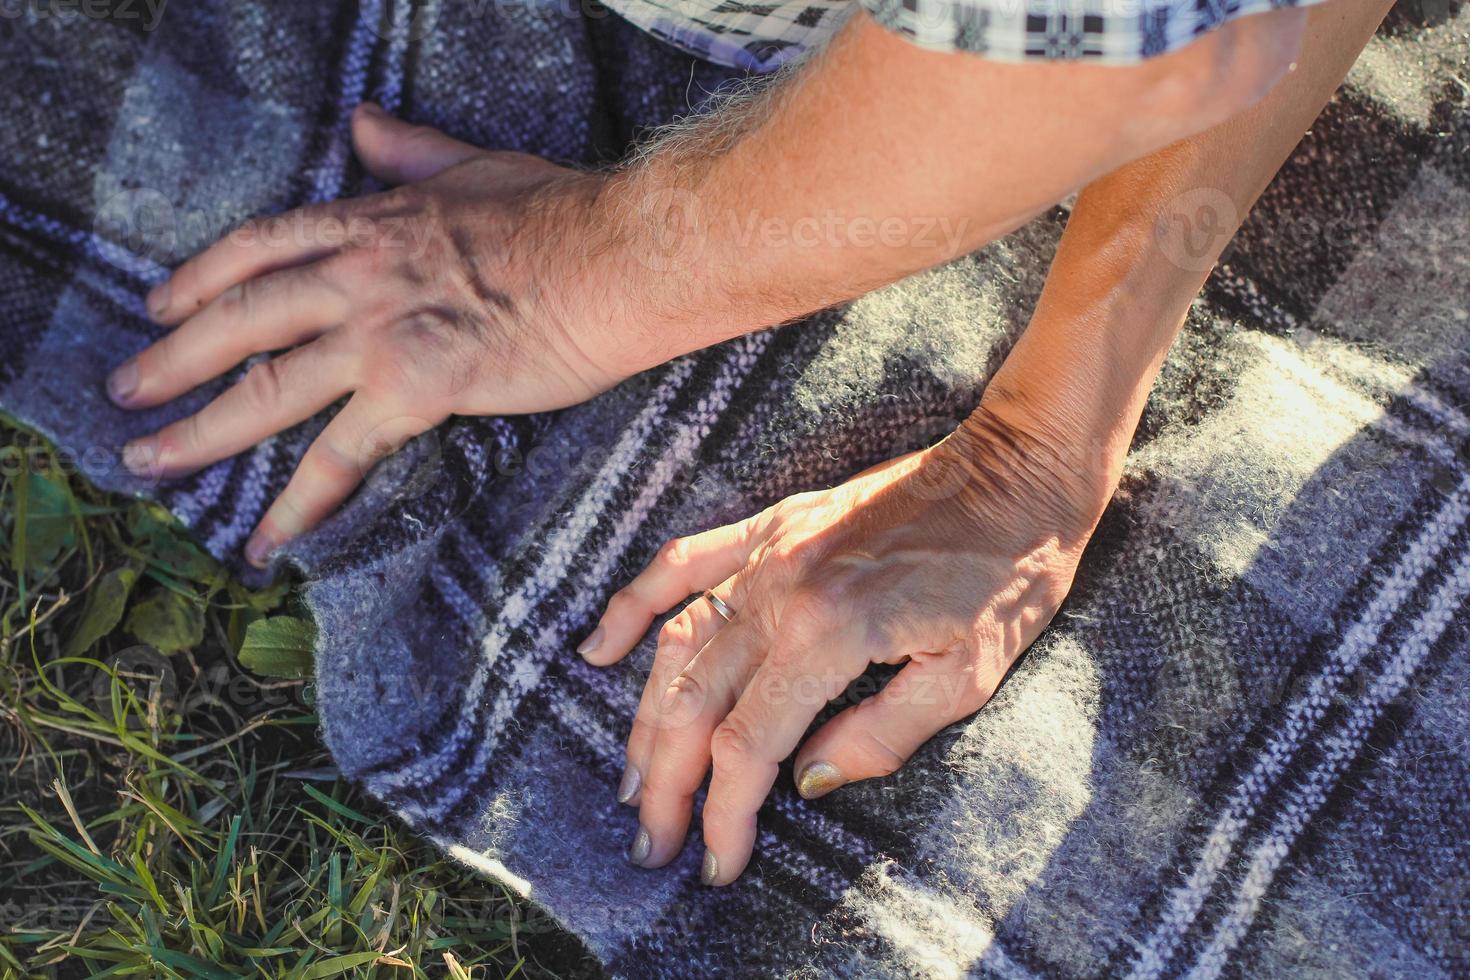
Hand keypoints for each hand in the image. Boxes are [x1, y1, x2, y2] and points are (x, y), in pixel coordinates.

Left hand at [109, 103, 632, 565]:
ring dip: (199, 431)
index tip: (159, 303)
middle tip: (125, 394)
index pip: (259, 247)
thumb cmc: (561, 214)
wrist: (617, 259)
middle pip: (238, 319)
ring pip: (266, 389)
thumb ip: (410, 151)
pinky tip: (265, 539)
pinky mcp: (416, 389)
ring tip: (149, 462)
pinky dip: (297, 503)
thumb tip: (366, 125)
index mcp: (369, 222)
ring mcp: (379, 334)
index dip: (199, 277)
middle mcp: (356, 277)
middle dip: (172, 358)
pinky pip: (340, 457)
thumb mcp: (472, 164)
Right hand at [581, 406, 1110, 884]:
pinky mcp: (772, 525)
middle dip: (667, 783)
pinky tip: (599, 647)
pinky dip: (635, 606)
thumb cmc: (1007, 573)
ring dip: (646, 718)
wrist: (1016, 470)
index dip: (725, 813)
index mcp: (830, 634)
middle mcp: (781, 591)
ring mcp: (768, 552)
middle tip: (651, 841)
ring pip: (678, 646)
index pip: (749, 744)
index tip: (716, 862)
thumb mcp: (969, 675)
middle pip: (696, 703)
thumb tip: (810, 779)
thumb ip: (882, 734)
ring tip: (629, 778)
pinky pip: (682, 563)